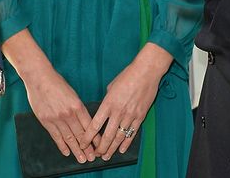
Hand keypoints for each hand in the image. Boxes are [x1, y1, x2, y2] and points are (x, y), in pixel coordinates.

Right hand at [21, 65, 94, 162]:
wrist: (39, 77)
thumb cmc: (56, 83)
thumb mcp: (72, 93)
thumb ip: (77, 108)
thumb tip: (84, 122)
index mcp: (77, 105)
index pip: (89, 126)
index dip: (95, 138)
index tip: (99, 146)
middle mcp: (68, 113)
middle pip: (80, 134)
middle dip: (87, 148)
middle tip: (92, 158)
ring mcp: (57, 118)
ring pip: (69, 138)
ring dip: (76, 150)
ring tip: (81, 159)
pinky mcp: (46, 120)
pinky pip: (56, 136)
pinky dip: (61, 145)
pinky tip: (66, 152)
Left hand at [86, 44, 168, 160]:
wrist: (146, 72)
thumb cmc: (127, 76)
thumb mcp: (111, 86)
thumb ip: (107, 100)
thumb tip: (105, 108)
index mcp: (108, 103)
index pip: (95, 125)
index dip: (88, 137)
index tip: (83, 143)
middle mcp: (118, 112)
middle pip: (107, 135)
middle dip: (100, 148)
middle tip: (95, 155)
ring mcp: (130, 116)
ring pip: (119, 137)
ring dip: (112, 148)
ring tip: (106, 156)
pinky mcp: (140, 117)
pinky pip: (132, 133)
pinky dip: (126, 143)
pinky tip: (121, 149)